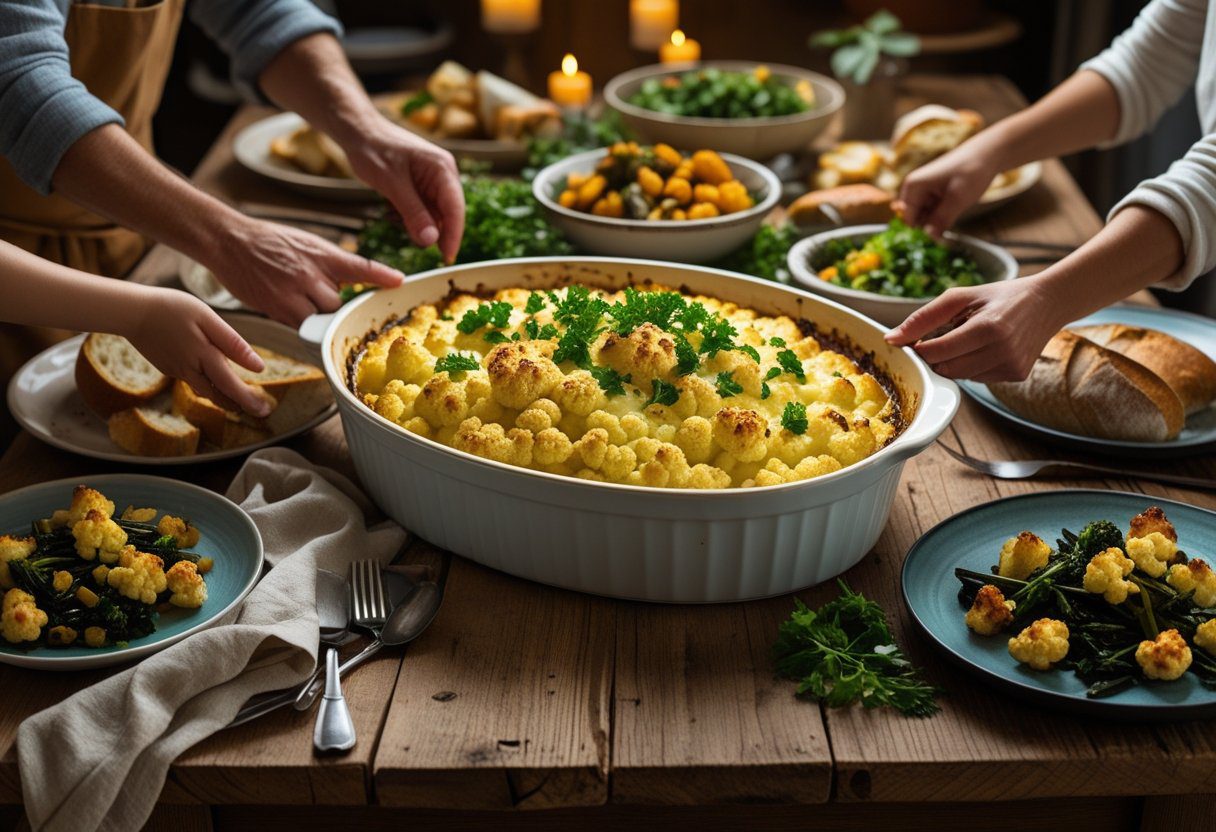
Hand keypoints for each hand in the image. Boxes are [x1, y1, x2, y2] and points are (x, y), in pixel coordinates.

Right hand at [125, 291, 270, 415]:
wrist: (131, 312)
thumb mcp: (206, 318)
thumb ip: (232, 344)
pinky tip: (216, 383)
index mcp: (204, 356)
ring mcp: (177, 371)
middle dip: (240, 405)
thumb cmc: (172, 308)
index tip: (265, 410)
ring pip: (205, 392)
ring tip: (243, 402)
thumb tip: (258, 367)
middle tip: (261, 411)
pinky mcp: (168, 368)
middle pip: (219, 395)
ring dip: (225, 399)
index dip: (248, 400)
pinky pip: (193, 382)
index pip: (230, 386)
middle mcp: (190, 369)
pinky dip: (208, 387)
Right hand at [211, 219, 403, 326]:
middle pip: (339, 304)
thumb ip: (331, 264)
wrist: (230, 241)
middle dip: (337, 307)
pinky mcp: (277, 308)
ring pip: (321, 319)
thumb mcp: (307, 244)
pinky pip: (301, 326)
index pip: (358, 265)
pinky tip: (292, 309)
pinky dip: (303, 324)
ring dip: (320, 317)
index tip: (399, 282)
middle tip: (328, 303)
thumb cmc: (271, 242)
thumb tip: (351, 284)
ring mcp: (293, 293)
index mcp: (322, 254)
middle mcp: (311, 273)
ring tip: (305, 304)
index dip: (380, 275)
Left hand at [345, 122, 464, 262]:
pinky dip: (409, 217)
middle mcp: (443, 174)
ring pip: (434, 215)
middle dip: (432, 231)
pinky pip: (422, 210)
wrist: (357, 131)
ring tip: (393, 214)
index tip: (447, 259)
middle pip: (448, 213)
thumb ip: (413, 213)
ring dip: (416, 223)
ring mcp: (433, 180)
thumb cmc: (373, 150)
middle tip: (414, 242)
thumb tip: (432, 241)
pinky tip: (392, 210)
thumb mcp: (391, 184)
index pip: (455, 208)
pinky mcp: (422, 185)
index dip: (453, 235)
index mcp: (442, 168)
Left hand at [884, 278, 1068, 381]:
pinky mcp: (1016, 375)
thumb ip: (923, 318)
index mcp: (988, 327)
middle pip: (946, 369)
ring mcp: (1012, 366)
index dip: (921, 348)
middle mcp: (1003, 350)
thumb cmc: (998, 297)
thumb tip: (891, 340)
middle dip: (937, 356)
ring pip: (960, 377)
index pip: (936, 352)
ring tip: (969, 339)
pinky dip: (972, 367)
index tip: (920, 339)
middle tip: (946, 336)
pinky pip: (977, 379)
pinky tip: (985, 349)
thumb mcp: (960, 297)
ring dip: (954, 362)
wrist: (1047, 303)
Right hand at [898, 144, 998, 237]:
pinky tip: (954, 211)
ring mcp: (924, 191)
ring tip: (954, 214)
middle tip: (948, 229)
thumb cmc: (972, 171)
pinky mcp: (933, 194)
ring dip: (937, 222)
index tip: (938, 239)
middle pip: (915, 219)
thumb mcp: (957, 199)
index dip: (921, 232)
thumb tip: (929, 239)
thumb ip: (941, 220)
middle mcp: (914, 188)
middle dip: (929, 228)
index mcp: (913, 186)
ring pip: (924, 217)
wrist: (988, 154)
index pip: (908, 219)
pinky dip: (942, 216)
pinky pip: (932, 212)